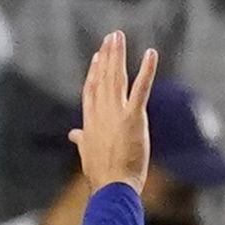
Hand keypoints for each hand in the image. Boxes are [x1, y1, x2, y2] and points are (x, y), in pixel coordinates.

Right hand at [68, 31, 158, 193]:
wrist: (112, 186)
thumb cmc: (101, 176)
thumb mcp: (87, 155)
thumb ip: (82, 140)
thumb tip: (73, 135)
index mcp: (90, 122)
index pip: (90, 90)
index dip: (94, 72)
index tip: (97, 57)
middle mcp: (100, 113)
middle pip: (102, 78)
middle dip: (106, 56)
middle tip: (111, 37)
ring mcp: (116, 113)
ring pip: (115, 77)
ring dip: (117, 55)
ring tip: (118, 37)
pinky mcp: (133, 117)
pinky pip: (141, 89)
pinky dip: (147, 70)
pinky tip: (151, 54)